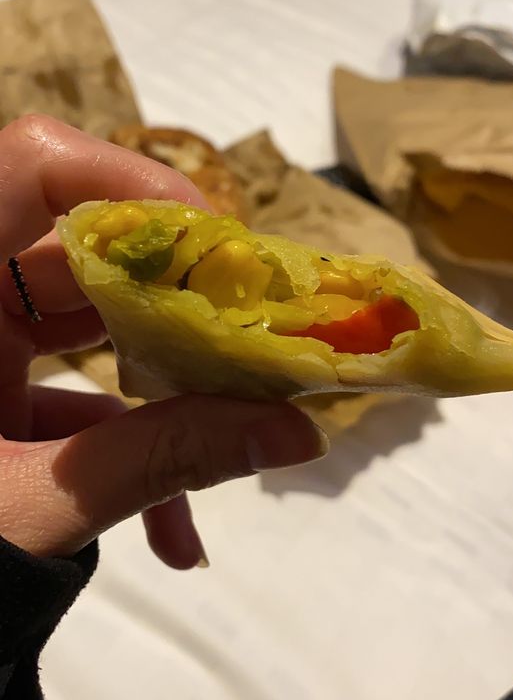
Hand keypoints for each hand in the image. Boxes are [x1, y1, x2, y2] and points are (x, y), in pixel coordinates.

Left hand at [0, 116, 327, 567]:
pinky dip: (128, 449)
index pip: (30, 167)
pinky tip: (173, 531)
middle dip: (184, 299)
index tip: (220, 246)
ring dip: (170, 380)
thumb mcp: (35, 504)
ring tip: (242, 427)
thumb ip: (162, 460)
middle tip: (262, 337)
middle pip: (88, 250)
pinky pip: (77, 395)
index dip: (129, 182)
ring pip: (97, 325)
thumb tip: (296, 433)